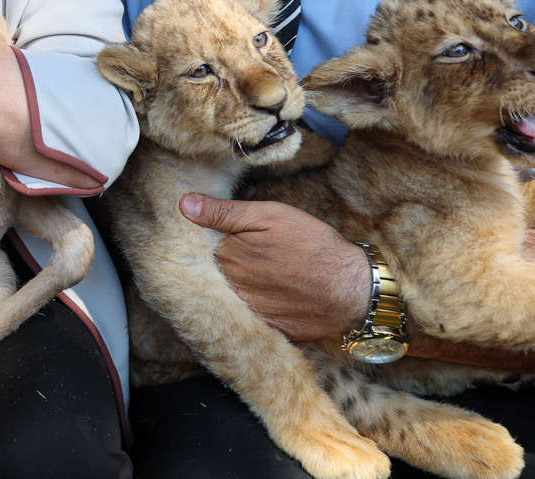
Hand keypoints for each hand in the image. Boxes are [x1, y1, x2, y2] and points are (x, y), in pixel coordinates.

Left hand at [180, 196, 369, 340]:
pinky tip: (260, 296)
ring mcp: (246, 311)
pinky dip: (244, 307)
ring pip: (224, 296)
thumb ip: (224, 212)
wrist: (350, 289)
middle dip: (210, 265)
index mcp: (226, 256)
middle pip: (208, 275)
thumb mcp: (269, 215)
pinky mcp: (264, 328)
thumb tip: (183, 206)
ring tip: (248, 275)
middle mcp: (230, 288)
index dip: (199, 242)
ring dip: (226, 286)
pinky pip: (244, 317)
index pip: (196, 250)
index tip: (202, 237)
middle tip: (229, 256)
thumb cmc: (312, 245)